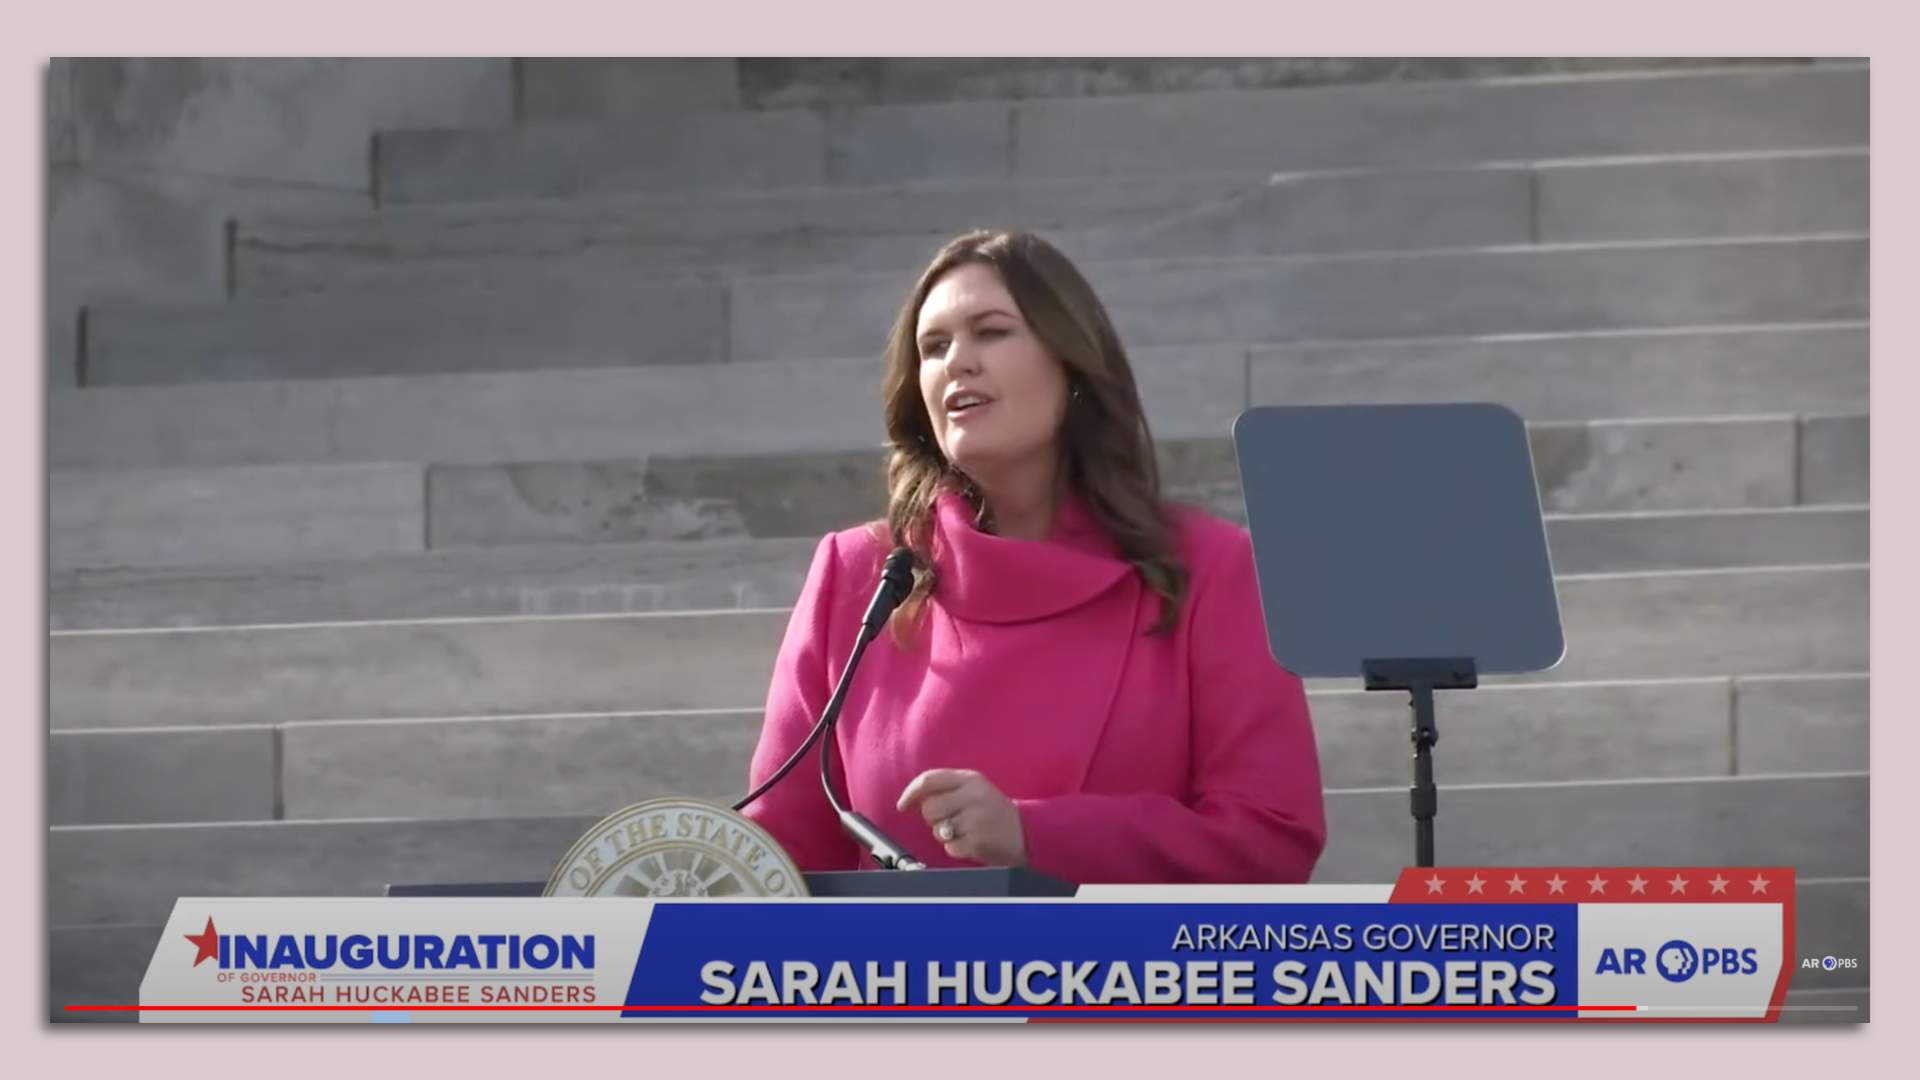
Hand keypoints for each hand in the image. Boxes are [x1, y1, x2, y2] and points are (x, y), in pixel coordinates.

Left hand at [896, 769, 1027, 866]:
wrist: (1026, 833)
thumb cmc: (993, 811)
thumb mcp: (974, 788)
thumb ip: (945, 787)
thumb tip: (909, 799)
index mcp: (970, 779)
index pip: (929, 780)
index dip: (911, 793)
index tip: (903, 805)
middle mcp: (973, 796)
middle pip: (929, 808)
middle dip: (934, 819)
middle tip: (951, 820)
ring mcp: (976, 819)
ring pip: (937, 830)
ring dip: (945, 835)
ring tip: (964, 831)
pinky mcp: (977, 840)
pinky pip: (950, 848)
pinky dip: (956, 849)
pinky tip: (971, 842)